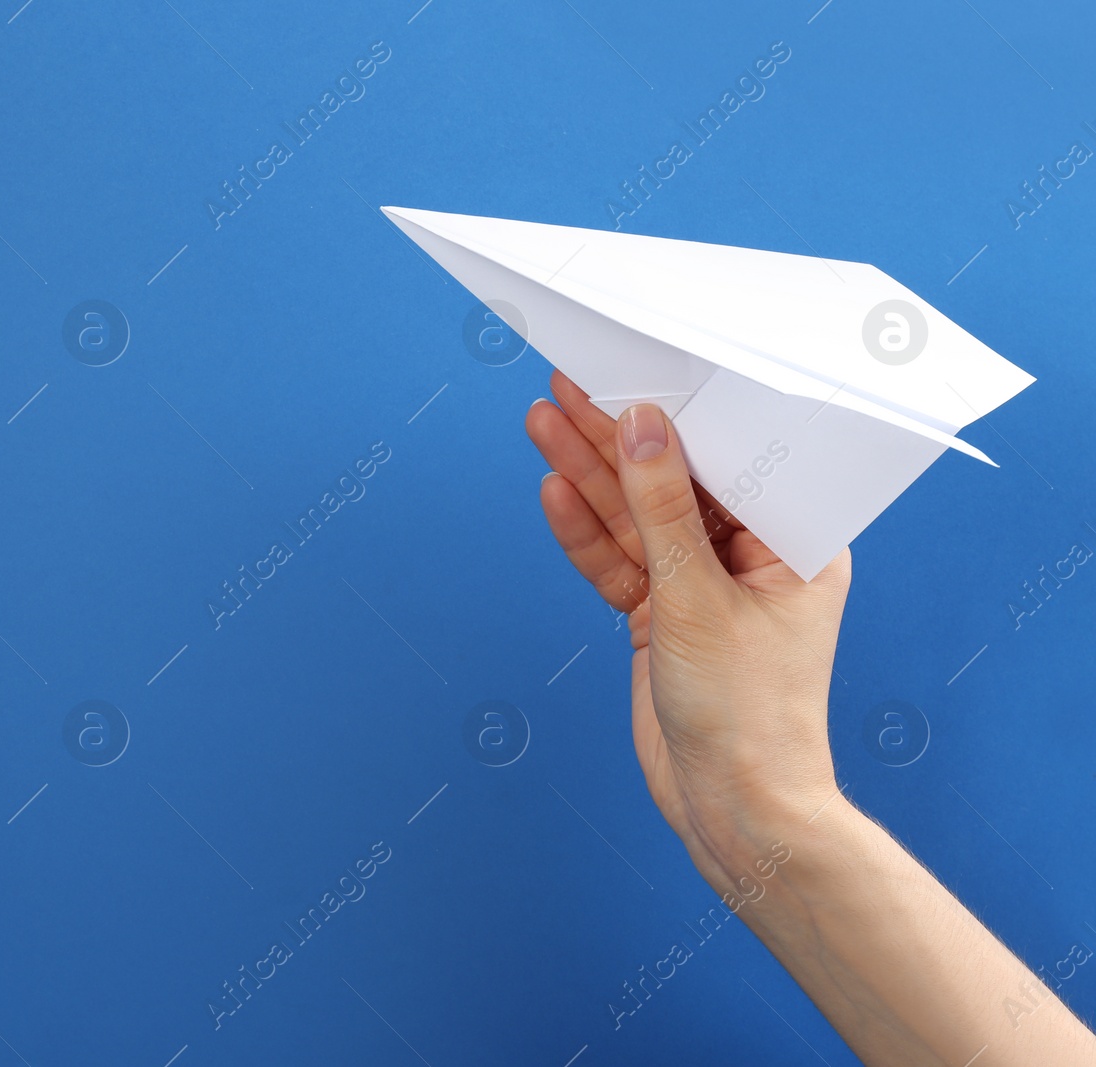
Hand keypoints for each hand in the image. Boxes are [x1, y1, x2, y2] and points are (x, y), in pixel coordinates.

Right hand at [526, 369, 850, 881]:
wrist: (733, 814)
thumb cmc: (747, 715)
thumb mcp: (697, 600)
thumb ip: (661, 511)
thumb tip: (644, 427)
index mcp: (795, 542)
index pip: (731, 459)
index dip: (679, 414)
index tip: (632, 371)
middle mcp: (752, 557)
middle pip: (673, 482)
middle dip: (619, 438)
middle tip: (567, 386)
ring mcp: (704, 587)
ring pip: (638, 519)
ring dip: (591, 476)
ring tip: (544, 422)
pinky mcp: (664, 617)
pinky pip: (621, 563)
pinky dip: (587, 533)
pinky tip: (554, 490)